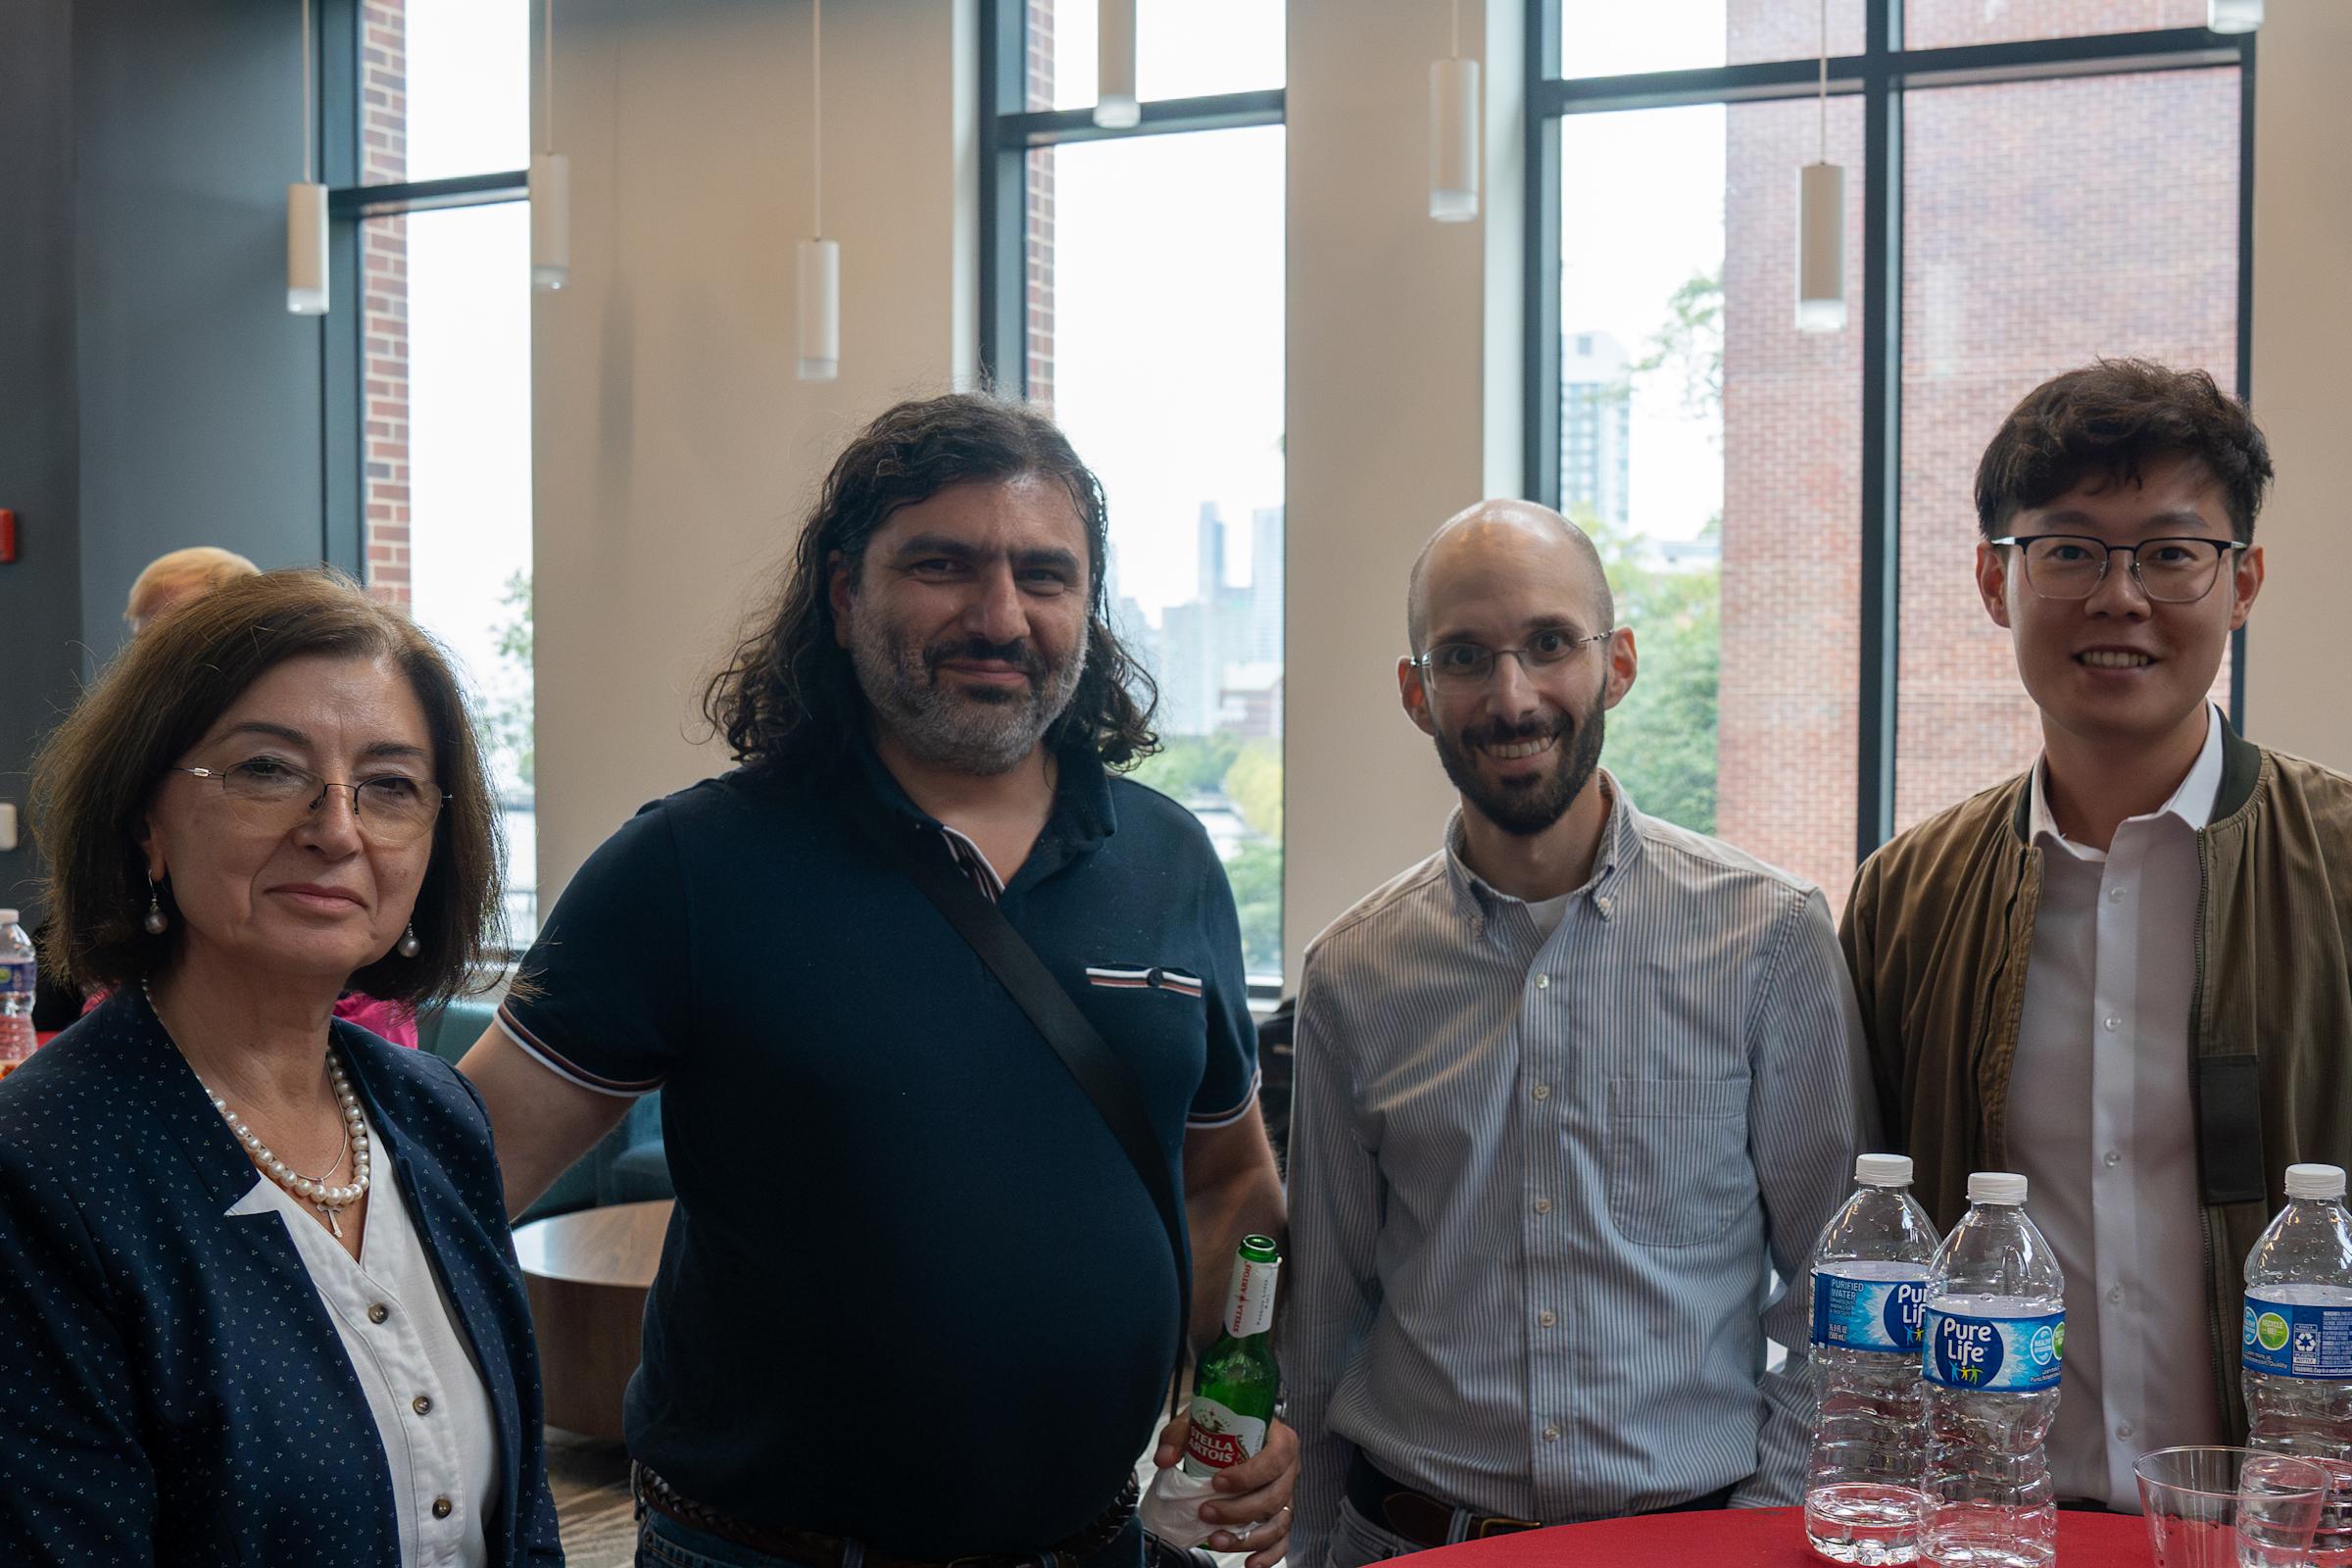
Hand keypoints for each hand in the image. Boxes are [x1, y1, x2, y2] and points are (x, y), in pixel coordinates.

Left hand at [1151, 1414, 1297, 1567]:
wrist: (1237, 1435)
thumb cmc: (1226, 1426)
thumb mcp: (1203, 1419)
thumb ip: (1180, 1434)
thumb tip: (1165, 1459)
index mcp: (1280, 1440)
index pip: (1274, 1460)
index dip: (1249, 1475)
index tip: (1217, 1482)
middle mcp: (1288, 1470)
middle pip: (1275, 1497)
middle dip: (1239, 1510)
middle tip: (1205, 1511)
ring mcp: (1286, 1495)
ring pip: (1278, 1523)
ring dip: (1247, 1538)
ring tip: (1215, 1540)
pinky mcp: (1281, 1516)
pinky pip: (1282, 1541)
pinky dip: (1268, 1556)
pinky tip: (1250, 1563)